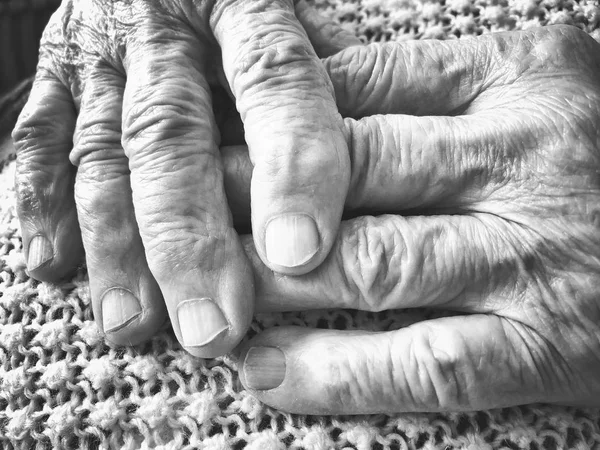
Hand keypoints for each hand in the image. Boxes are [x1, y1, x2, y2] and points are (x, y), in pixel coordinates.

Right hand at [12, 0, 359, 354]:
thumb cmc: (248, 2)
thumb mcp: (296, 11)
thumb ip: (331, 73)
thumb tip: (368, 159)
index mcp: (244, 0)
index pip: (274, 82)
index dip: (289, 167)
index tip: (299, 254)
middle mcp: (162, 25)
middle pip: (172, 136)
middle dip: (189, 238)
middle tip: (211, 328)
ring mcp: (99, 51)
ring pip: (101, 152)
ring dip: (114, 245)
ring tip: (132, 323)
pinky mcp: (54, 71)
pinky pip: (38, 138)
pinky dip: (39, 202)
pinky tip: (52, 266)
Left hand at [227, 25, 599, 412]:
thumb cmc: (590, 162)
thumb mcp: (521, 95)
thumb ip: (429, 93)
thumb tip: (311, 97)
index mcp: (519, 75)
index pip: (355, 86)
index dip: (266, 120)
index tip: (206, 143)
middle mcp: (527, 156)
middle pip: (348, 170)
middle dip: (247, 198)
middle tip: (179, 219)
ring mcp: (537, 255)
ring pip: (369, 265)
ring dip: (272, 286)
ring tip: (208, 298)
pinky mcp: (551, 346)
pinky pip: (424, 364)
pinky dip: (335, 375)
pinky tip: (267, 376)